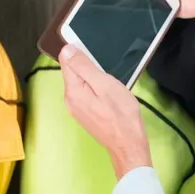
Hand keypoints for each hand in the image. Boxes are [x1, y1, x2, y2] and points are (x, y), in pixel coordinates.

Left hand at [60, 45, 153, 178]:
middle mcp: (69, 100)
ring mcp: (76, 109)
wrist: (128, 144)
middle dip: (89, 67)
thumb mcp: (104, 84)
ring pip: (81, 83)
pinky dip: (96, 89)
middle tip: (107, 74)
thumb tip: (66, 49)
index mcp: (72, 90)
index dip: (79, 52)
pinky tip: (109, 95)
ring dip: (94, 79)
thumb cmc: (121, 114)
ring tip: (110, 85)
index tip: (95, 57)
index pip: (66, 61)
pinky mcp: (85, 114)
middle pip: (73, 72)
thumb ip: (84, 67)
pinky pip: (86, 93)